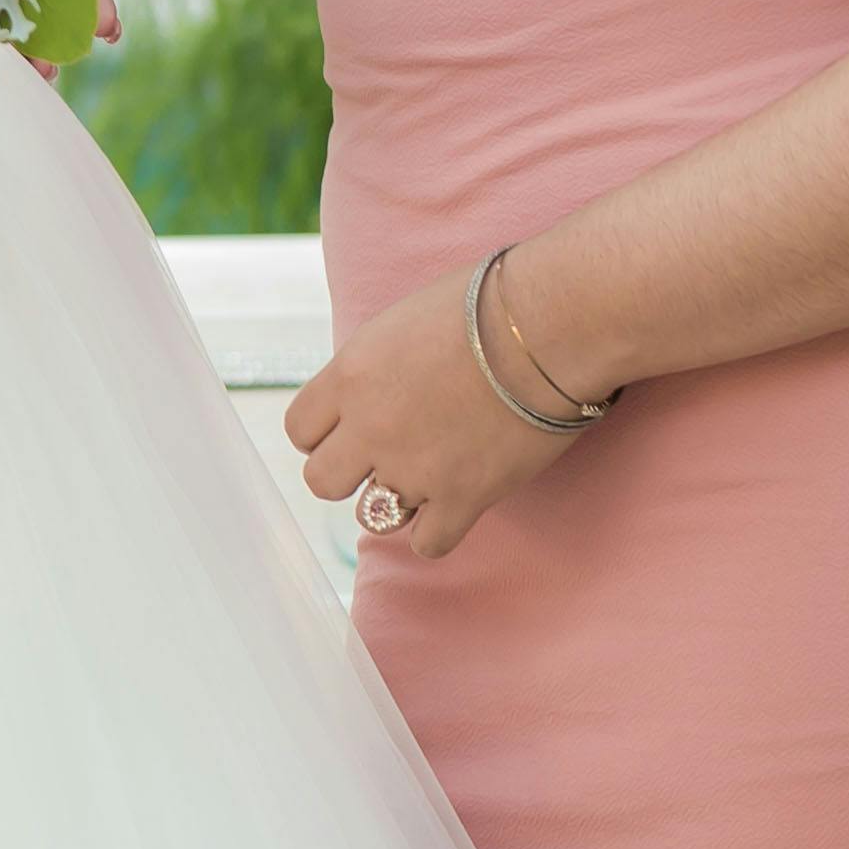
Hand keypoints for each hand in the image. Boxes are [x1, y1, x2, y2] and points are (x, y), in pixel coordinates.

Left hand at [283, 257, 590, 563]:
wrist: (549, 326)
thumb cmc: (486, 305)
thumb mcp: (402, 322)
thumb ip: (372, 368)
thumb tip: (368, 393)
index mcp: (350, 375)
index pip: (300, 430)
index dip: (325, 433)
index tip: (352, 428)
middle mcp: (370, 427)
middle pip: (322, 481)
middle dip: (351, 471)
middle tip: (386, 455)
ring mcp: (414, 468)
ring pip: (371, 518)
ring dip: (396, 500)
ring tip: (431, 472)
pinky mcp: (463, 497)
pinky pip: (427, 544)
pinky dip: (439, 530)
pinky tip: (457, 503)